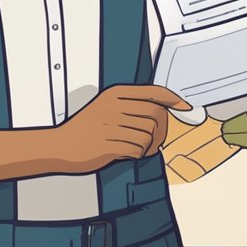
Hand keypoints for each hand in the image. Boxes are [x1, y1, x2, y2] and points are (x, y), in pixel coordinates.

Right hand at [54, 84, 191, 173]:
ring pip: (148, 135)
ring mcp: (111, 125)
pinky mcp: (109, 144)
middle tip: (154, 141)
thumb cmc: (86, 128)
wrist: (61, 146)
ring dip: (146, 145)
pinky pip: (137, 149)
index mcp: (115, 93)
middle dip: (160, 131)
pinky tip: (127, 153)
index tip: (186, 107)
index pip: (154, 91)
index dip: (173, 99)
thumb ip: (131, 105)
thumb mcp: (106, 107)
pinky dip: (137, 154)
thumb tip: (164, 109)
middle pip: (156, 115)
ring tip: (134, 147)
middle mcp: (114, 106)